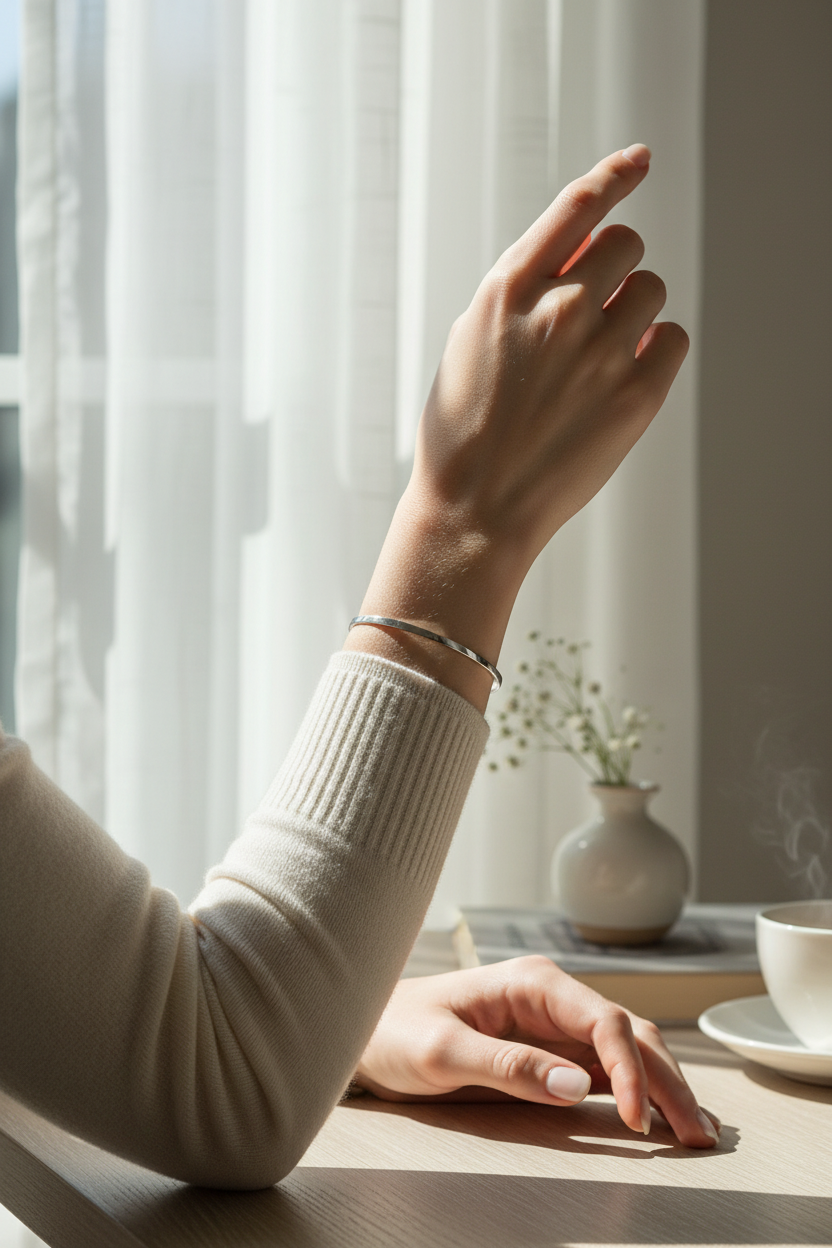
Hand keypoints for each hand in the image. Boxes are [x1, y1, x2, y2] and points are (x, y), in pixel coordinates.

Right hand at [345, 145, 688, 709]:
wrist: (474, 510)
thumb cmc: (462, 432)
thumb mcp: (469, 341)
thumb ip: (520, 292)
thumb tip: (580, 257)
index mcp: (509, 289)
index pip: (576, 205)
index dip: (615, 174)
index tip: (640, 160)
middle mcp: (559, 308)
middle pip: (625, 244)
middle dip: (614, 267)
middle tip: (593, 310)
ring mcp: (601, 351)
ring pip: (651, 288)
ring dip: (635, 308)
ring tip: (600, 353)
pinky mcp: (636, 395)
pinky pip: (673, 337)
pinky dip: (657, 346)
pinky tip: (626, 372)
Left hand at [354, 957, 719, 1147]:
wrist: (367, 1031)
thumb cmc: (397, 1031)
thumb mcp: (442, 1051)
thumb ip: (509, 1066)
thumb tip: (579, 1085)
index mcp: (532, 982)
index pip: (604, 1019)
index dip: (631, 1070)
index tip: (637, 1121)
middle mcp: (553, 997)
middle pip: (630, 1033)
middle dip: (667, 1080)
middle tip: (697, 1135)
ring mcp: (555, 1023)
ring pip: (628, 1050)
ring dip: (664, 1086)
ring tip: (695, 1131)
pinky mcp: (550, 1050)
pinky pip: (607, 1069)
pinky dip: (641, 1093)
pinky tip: (662, 1119)